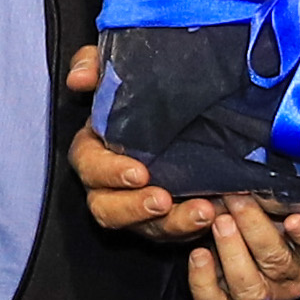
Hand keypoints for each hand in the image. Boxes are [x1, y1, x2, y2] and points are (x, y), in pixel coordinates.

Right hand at [60, 50, 299, 299]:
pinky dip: (196, 228)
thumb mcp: (119, 67)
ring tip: (204, 212)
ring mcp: (140, 207)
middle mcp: (112, 185)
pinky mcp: (170, 219)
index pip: (89, 166)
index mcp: (95, 149)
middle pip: (107, 209)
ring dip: (173, 224)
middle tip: (163, 201)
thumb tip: (79, 79)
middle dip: (133, 209)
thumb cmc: (144, 89)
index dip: (109, 173)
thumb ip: (95, 65)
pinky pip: (178, 233)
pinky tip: (220, 214)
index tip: (139, 172)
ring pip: (146, 228)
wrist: (188, 106)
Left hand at [179, 199, 299, 299]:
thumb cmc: (272, 221)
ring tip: (219, 222)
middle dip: (255, 229)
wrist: (250, 252)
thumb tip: (262, 172)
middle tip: (236, 200)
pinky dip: (204, 281)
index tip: (293, 219)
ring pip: (250, 288)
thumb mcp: (282, 207)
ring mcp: (262, 298)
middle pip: (277, 262)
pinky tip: (198, 254)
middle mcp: (292, 280)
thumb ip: (279, 197)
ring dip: (232, 253)